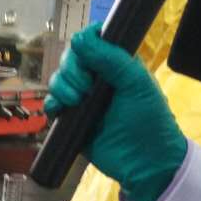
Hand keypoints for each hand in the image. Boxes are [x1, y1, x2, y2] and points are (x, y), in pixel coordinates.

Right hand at [44, 24, 186, 200]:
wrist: (144, 162)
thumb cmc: (149, 119)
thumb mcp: (135, 82)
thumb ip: (110, 58)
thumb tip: (79, 38)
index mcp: (115, 64)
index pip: (91, 42)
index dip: (83, 44)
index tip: (86, 56)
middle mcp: (97, 79)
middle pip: (70, 60)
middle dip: (71, 70)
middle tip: (85, 88)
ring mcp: (83, 100)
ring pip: (58, 81)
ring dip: (62, 87)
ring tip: (76, 102)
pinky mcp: (72, 121)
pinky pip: (53, 106)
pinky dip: (52, 105)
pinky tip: (61, 109)